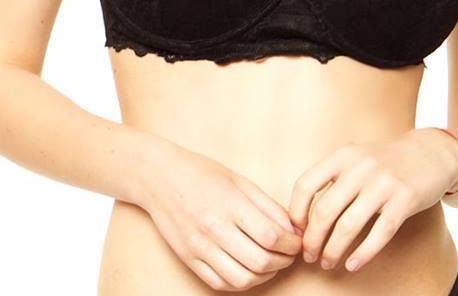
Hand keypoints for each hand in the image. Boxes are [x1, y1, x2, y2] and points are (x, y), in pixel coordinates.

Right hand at [143, 139, 302, 290]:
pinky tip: (250, 270)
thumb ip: (268, 206)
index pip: (271, 235)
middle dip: (283, 261)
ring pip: (242, 279)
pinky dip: (242, 283)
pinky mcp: (189, 260)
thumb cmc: (203, 173)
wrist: (160, 178)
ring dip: (265, 276)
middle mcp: (214, 228)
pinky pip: (221, 283)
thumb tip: (293, 229)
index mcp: (230, 203)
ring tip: (272, 263)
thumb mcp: (240, 180)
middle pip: (260, 261)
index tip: (297, 241)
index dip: (291, 244)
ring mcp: (199, 247)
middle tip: (289, 254)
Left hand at [288, 128, 457, 273]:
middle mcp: (360, 167)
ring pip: (349, 226)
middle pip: (325, 210)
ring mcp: (383, 183)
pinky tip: (353, 265)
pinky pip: (379, 234)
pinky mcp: (404, 200)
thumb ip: (333, 178)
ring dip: (333, 250)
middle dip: (313, 239)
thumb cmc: (385, 161)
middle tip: (309, 255)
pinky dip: (362, 254)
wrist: (429, 152)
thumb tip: (304, 214)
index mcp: (343, 156)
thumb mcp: (356, 158)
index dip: (296, 212)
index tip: (296, 231)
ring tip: (327, 262)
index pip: (306, 184)